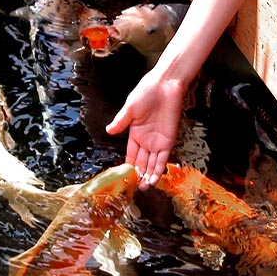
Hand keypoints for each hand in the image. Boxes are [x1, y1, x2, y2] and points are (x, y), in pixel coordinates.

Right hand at [105, 71, 185, 187]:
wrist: (164, 86)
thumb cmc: (146, 93)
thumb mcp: (130, 109)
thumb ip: (121, 122)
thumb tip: (108, 131)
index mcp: (135, 133)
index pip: (131, 154)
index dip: (128, 166)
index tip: (124, 178)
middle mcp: (146, 140)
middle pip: (142, 162)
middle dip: (139, 175)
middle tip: (135, 189)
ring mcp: (157, 141)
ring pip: (152, 163)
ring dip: (148, 175)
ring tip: (143, 188)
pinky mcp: (168, 140)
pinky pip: (163, 158)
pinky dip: (159, 169)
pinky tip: (154, 179)